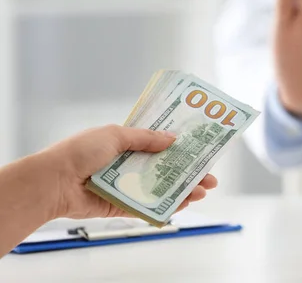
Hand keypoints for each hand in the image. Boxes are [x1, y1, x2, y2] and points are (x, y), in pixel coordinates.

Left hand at [40, 125, 217, 219]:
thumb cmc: (79, 152)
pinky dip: (167, 206)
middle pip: (166, 168)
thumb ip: (145, 138)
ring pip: (161, 188)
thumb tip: (172, 138)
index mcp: (126, 143)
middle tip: (209, 175)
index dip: (180, 146)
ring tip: (203, 190)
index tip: (200, 148)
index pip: (159, 144)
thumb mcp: (115, 135)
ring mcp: (127, 185)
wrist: (54, 182)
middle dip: (189, 171)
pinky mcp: (122, 205)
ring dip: (183, 189)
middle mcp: (128, 164)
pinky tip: (184, 203)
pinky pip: (149, 206)